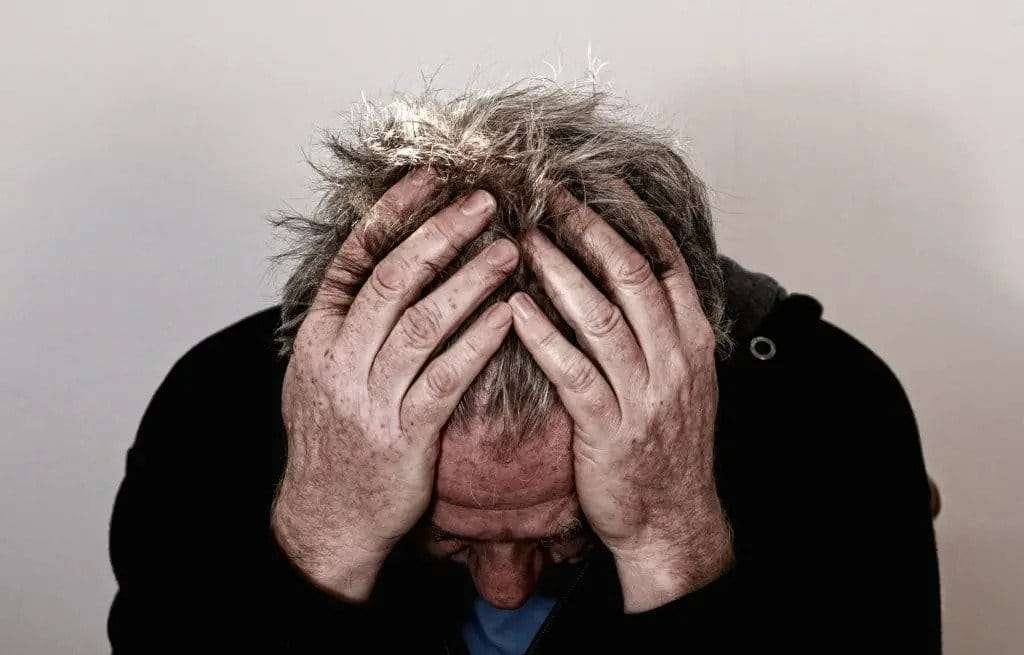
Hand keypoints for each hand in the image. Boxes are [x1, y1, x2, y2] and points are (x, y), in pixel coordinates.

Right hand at [272, 168, 517, 600]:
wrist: (328, 518)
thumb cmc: (334, 441)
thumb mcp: (317, 375)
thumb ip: (345, 322)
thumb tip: (375, 264)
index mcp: (318, 337)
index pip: (354, 258)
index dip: (392, 213)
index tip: (429, 177)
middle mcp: (339, 360)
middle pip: (393, 280)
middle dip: (440, 234)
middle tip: (484, 201)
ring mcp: (370, 398)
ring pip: (423, 323)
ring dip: (469, 280)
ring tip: (510, 249)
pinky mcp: (405, 435)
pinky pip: (447, 378)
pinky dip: (479, 342)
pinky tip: (510, 314)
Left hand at [509, 184, 733, 612]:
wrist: (671, 518)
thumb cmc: (665, 444)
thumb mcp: (682, 379)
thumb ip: (661, 326)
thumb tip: (628, 271)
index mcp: (693, 341)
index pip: (666, 262)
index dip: (630, 218)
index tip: (596, 184)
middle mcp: (674, 359)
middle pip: (632, 276)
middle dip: (590, 229)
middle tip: (549, 195)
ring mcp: (644, 394)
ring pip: (602, 316)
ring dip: (560, 271)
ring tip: (523, 238)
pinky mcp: (608, 428)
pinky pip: (573, 372)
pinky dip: (543, 336)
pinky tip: (514, 307)